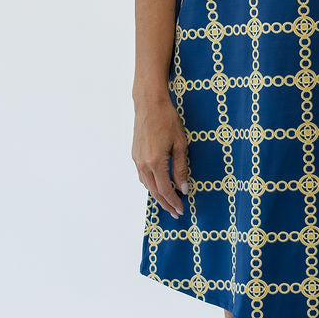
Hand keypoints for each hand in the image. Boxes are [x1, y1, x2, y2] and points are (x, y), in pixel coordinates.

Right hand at [133, 92, 189, 219]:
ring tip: (168, 202)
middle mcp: (143, 164)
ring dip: (157, 196)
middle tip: (176, 212)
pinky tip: (158, 185)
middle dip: (166, 204)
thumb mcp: (180, 145)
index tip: (182, 210)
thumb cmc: (167, 121)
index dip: (174, 202)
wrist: (149, 104)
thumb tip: (183, 189)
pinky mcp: (135, 155)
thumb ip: (181, 169)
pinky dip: (151, 184)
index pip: (165, 190)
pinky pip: (142, 176)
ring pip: (146, 185)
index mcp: (156, 162)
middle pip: (154, 191)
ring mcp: (137, 159)